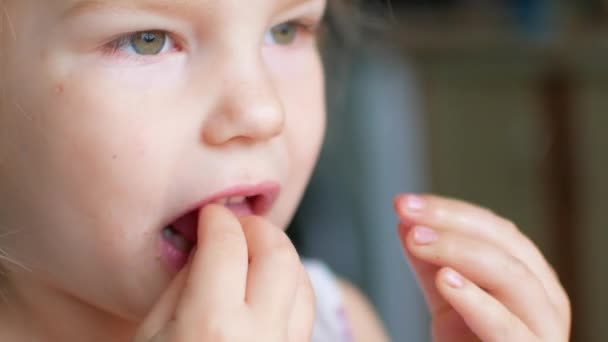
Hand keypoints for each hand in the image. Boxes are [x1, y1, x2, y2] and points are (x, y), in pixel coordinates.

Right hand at [133, 205, 314, 341]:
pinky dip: (291, 283)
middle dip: (258, 227)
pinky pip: (305, 309)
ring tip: (254, 248)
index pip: (227, 245)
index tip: (209, 214)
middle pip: (277, 255)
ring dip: (280, 253)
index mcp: (211, 327)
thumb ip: (182, 286)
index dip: (217, 219)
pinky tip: (269, 281)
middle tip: (237, 224)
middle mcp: (258, 336)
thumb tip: (208, 248)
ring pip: (301, 279)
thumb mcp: (151, 336)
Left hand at [394, 194, 570, 341]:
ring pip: (512, 276)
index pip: (493, 228)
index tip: (404, 202)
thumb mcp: (447, 297)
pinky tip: (445, 280)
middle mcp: (543, 295)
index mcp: (527, 274)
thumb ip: (430, 261)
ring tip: (417, 240)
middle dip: (451, 222)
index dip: (448, 210)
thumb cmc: (470, 341)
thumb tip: (405, 220)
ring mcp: (542, 328)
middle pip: (505, 243)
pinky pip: (509, 329)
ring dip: (460, 251)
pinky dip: (478, 301)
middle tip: (405, 211)